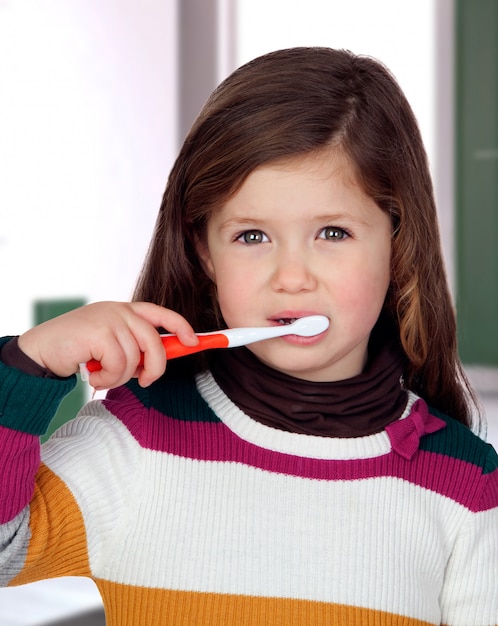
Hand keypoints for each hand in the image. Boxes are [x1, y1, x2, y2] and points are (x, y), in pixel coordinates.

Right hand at [17, 302, 198, 388]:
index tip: (194, 342)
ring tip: (103, 377)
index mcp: (125, 310)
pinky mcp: (99, 331)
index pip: (161, 314)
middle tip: (145, 382)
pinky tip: (94, 377)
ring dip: (121, 378)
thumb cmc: (79, 350)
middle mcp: (120, 310)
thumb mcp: (111, 345)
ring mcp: (109, 319)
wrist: (42, 350)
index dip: (181, 327)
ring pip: (135, 358)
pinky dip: (109, 379)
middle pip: (155, 341)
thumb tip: (158, 363)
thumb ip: (133, 347)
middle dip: (156, 367)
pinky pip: (119, 364)